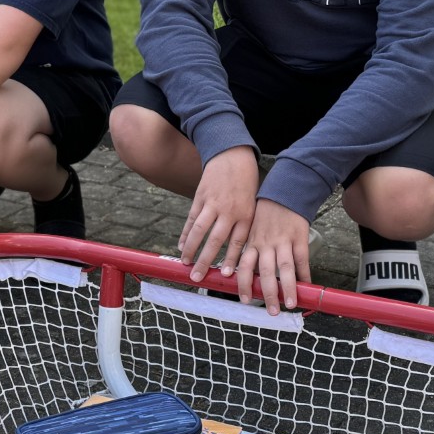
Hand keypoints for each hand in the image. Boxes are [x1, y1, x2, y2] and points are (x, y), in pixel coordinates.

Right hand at [180, 146, 258, 281]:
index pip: (237, 242)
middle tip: (198, 277)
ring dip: (191, 249)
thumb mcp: (252, 204)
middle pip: (215, 241)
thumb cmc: (246, 183)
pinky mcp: (200, 197)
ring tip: (185, 264)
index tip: (226, 276)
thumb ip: (244, 225)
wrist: (233, 155)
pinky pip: (191, 219)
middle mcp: (229, 210)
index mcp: (245, 214)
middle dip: (206, 261)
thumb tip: (239, 250)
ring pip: (199, 231)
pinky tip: (181, 246)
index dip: (231, 260)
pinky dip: (185, 233)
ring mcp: (213, 203)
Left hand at [236, 198, 311, 314]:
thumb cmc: (266, 215)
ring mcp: (283, 241)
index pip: (245, 267)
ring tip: (291, 304)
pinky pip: (302, 259)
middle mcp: (266, 244)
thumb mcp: (252, 230)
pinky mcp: (299, 238)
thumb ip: (251, 250)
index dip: (244, 284)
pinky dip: (305, 274)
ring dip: (288, 288)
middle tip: (272, 311)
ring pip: (285, 268)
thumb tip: (247, 275)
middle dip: (268, 293)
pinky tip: (307, 286)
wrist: (284, 193)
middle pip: (266, 272)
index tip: (245, 300)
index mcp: (252, 243)